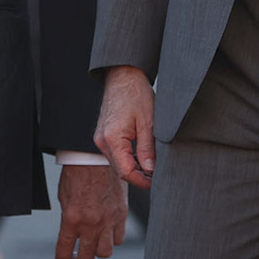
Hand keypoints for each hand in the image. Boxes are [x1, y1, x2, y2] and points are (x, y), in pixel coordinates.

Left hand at [52, 164, 125, 258]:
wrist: (96, 156)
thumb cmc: (77, 173)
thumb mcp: (64, 198)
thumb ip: (69, 219)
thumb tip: (71, 234)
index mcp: (72, 218)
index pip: (64, 250)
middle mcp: (91, 223)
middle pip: (86, 257)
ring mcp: (108, 220)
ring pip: (105, 252)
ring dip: (97, 252)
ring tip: (92, 246)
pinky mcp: (121, 214)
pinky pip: (119, 238)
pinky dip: (112, 240)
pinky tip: (107, 233)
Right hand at [92, 65, 155, 187]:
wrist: (123, 76)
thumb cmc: (135, 94)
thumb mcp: (148, 122)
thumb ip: (148, 149)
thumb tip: (150, 171)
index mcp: (112, 139)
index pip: (126, 171)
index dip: (142, 181)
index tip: (156, 182)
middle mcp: (102, 141)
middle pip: (120, 169)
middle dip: (139, 176)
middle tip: (157, 177)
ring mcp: (101, 138)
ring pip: (118, 163)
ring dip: (134, 168)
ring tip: (152, 167)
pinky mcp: (103, 135)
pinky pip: (115, 154)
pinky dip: (128, 158)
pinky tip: (142, 157)